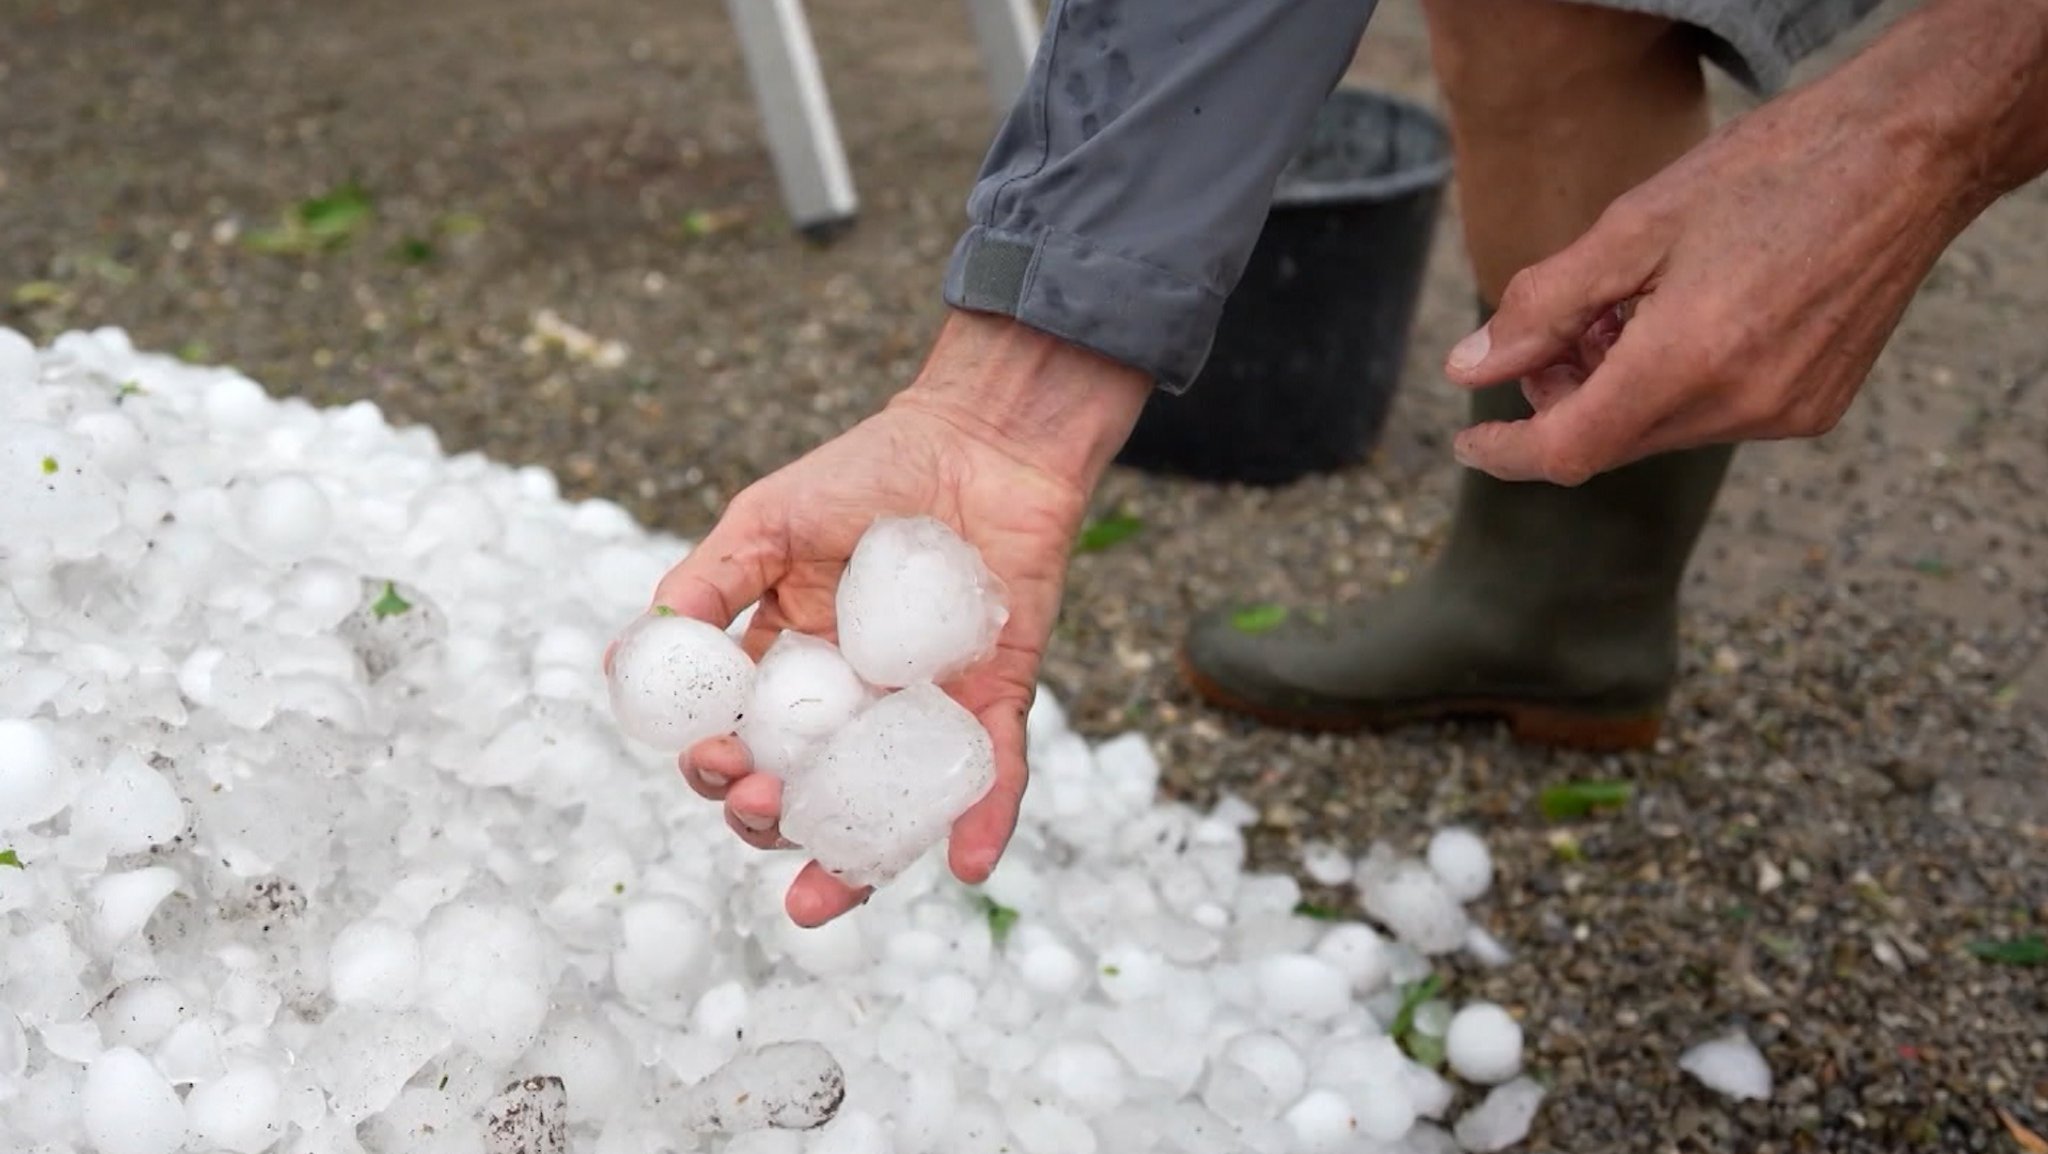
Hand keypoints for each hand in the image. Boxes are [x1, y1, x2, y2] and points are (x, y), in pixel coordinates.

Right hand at [638, 311, 1150, 925]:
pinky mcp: (996, 702)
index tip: (709, 760)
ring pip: (886, 808)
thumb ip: (707, 584)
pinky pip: (993, 773)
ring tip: (821, 891)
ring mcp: (923, 710)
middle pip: (802, 795)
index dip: (717, 767)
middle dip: (767, 823)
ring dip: (853, 863)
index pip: (742, 741)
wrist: (979, 438)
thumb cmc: (869, 471)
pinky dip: (983, 821)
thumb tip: (631, 653)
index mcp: (790, 667)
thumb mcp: (769, 522)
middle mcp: (853, 705)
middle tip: (757, 807)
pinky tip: (964, 866)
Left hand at [1439, 0, 2045, 484]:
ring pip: (1662, 429)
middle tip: (1561, 328)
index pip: (1569, 450)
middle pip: (1612, 439)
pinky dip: (1679, 384)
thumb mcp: (1633, 226)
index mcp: (1688, 360)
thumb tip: (1468, 367)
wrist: (1907, 156)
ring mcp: (1787, 413)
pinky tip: (1690, 316)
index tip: (1472, 440)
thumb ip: (1543, 306)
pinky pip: (1717, 417)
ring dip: (1623, 386)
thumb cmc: (1768, 172)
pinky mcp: (1816, 406)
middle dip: (1567, 396)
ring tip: (1631, 305)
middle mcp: (1742, 405)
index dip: (1509, 452)